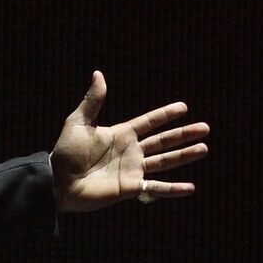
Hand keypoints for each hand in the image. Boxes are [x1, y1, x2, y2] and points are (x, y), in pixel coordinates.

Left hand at [51, 71, 209, 211]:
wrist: (58, 181)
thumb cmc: (65, 153)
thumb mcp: (78, 123)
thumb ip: (92, 101)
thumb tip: (98, 74)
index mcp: (121, 134)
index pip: (149, 122)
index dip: (166, 115)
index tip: (184, 107)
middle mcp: (131, 151)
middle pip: (163, 141)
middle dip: (184, 135)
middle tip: (205, 128)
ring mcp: (132, 169)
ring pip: (165, 162)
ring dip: (184, 156)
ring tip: (203, 148)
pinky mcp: (131, 187)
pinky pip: (156, 188)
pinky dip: (173, 189)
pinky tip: (191, 187)